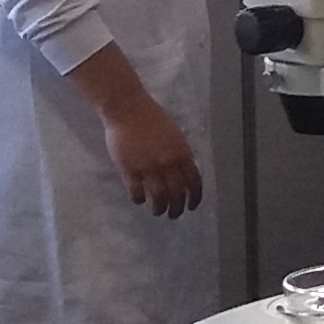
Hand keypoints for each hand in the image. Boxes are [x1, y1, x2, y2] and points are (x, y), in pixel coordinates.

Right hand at [101, 93, 206, 215]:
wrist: (128, 109)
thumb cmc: (151, 119)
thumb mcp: (174, 136)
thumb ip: (180, 154)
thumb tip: (184, 173)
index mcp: (182, 154)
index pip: (194, 182)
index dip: (194, 198)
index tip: (192, 207)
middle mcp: (168, 163)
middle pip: (177, 193)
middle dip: (177, 208)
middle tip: (173, 215)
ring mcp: (149, 167)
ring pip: (159, 197)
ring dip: (160, 208)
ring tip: (157, 212)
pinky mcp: (129, 169)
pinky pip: (137, 192)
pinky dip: (139, 199)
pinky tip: (139, 200)